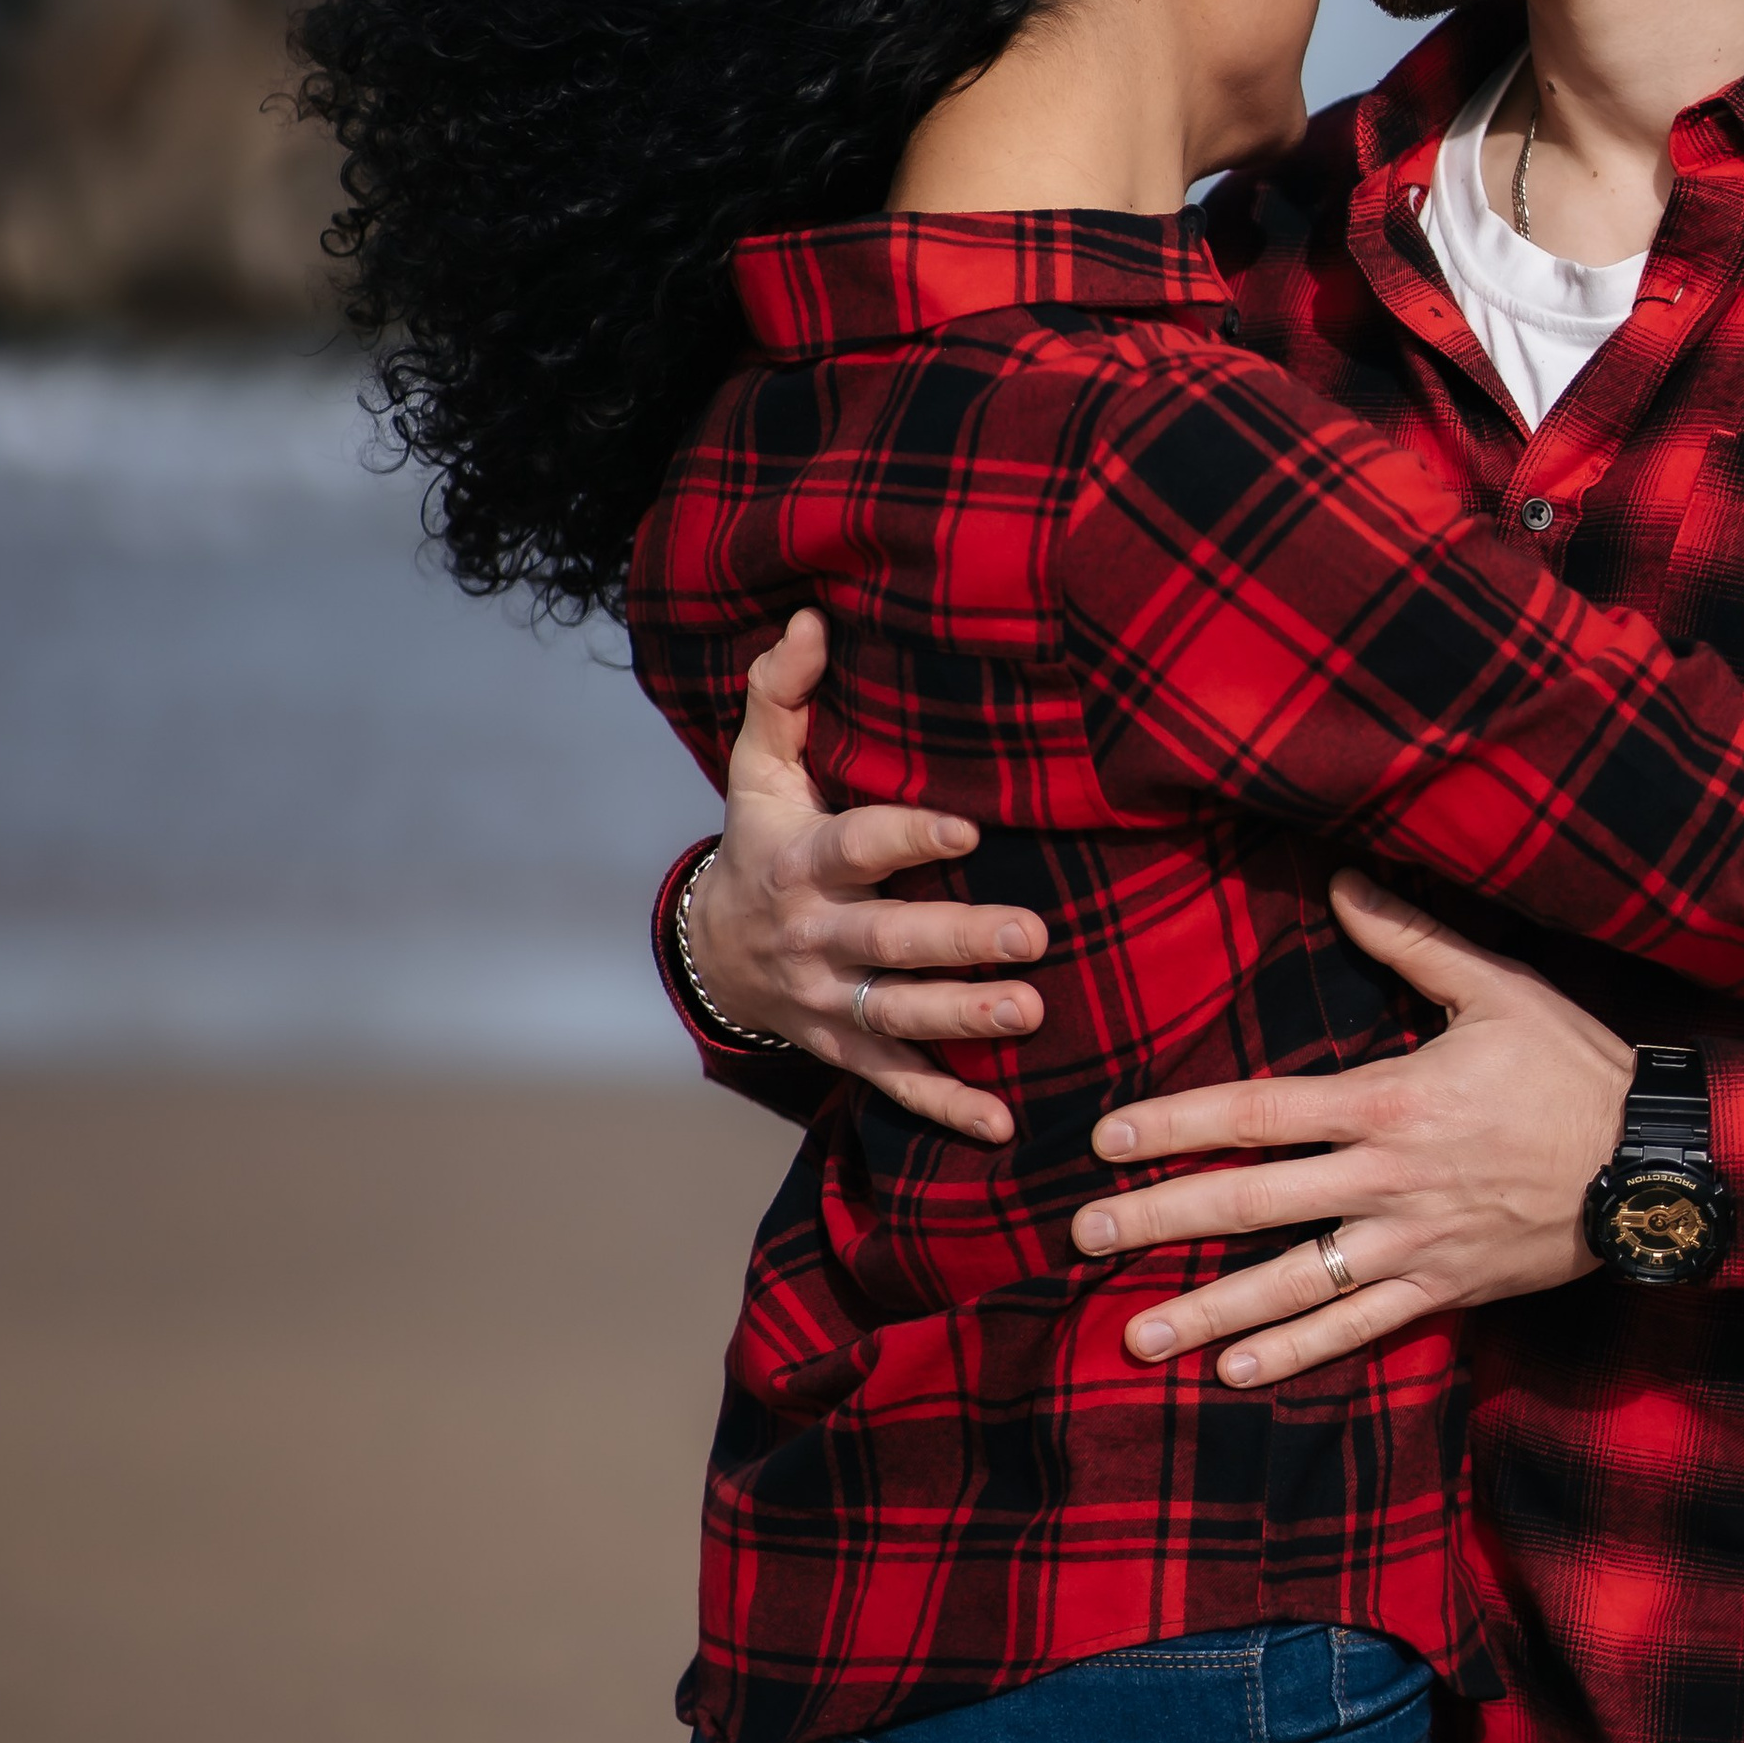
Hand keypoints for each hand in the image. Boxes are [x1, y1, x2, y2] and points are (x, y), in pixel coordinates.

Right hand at [684, 609, 1048, 1145]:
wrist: (712, 953)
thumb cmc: (761, 841)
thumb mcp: (758, 771)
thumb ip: (782, 696)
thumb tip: (811, 620)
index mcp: (802, 862)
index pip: (858, 846)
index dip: (908, 836)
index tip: (967, 829)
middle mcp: (816, 936)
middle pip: (889, 940)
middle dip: (958, 942)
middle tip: (1031, 935)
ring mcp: (829, 998)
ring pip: (898, 1012)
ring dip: (964, 1018)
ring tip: (1030, 1013)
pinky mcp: (844, 1045)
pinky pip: (895, 1080)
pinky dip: (946, 1107)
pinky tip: (1003, 1123)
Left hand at [1068, 870, 1631, 1384]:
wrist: (1658, 1164)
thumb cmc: (1574, 1067)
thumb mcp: (1498, 987)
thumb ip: (1411, 936)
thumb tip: (1343, 876)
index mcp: (1387, 1102)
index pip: (1257, 1114)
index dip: (1177, 1125)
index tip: (1108, 1139)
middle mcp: (1385, 1180)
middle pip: (1250, 1203)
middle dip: (1160, 1219)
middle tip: (1083, 1235)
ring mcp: (1412, 1244)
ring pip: (1291, 1282)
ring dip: (1209, 1309)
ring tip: (1136, 1330)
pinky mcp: (1445, 1290)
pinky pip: (1359, 1328)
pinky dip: (1297, 1352)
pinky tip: (1236, 1370)